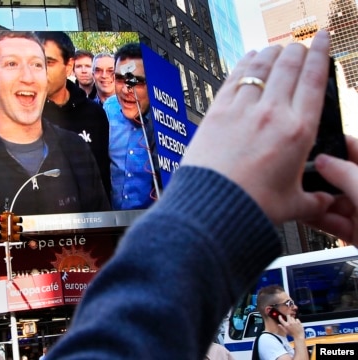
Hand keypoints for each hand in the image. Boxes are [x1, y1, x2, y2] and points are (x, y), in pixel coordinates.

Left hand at [181, 31, 333, 223]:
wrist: (211, 207)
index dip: (321, 54)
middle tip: (300, 46)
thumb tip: (326, 202)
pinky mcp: (217, 112)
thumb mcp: (293, 205)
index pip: (314, 80)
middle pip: (288, 67)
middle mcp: (271, 114)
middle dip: (297, 50)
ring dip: (271, 53)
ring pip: (261, 68)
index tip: (323, 41)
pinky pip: (234, 79)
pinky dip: (244, 64)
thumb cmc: (249, 206)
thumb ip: (314, 200)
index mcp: (297, 132)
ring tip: (277, 48)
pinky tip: (249, 58)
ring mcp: (242, 110)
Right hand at [278, 314, 304, 339]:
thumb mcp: (286, 332)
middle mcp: (290, 323)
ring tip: (293, 323)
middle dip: (288, 317)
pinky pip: (297, 319)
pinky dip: (296, 320)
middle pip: (288, 316)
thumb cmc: (292, 335)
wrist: (299, 336)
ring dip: (292, 319)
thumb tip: (279, 325)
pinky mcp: (299, 323)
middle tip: (288, 319)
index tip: (280, 316)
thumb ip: (282, 328)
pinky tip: (296, 323)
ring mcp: (294, 322)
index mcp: (286, 325)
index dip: (280, 317)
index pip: (281, 319)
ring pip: (292, 317)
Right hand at [305, 136, 357, 243]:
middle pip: (341, 177)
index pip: (356, 149)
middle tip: (297, 175)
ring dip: (315, 200)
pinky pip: (333, 223)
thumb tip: (323, 160)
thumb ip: (346, 175)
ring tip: (296, 197)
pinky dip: (318, 219)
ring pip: (334, 201)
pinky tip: (304, 214)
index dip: (334, 146)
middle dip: (320, 177)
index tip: (310, 146)